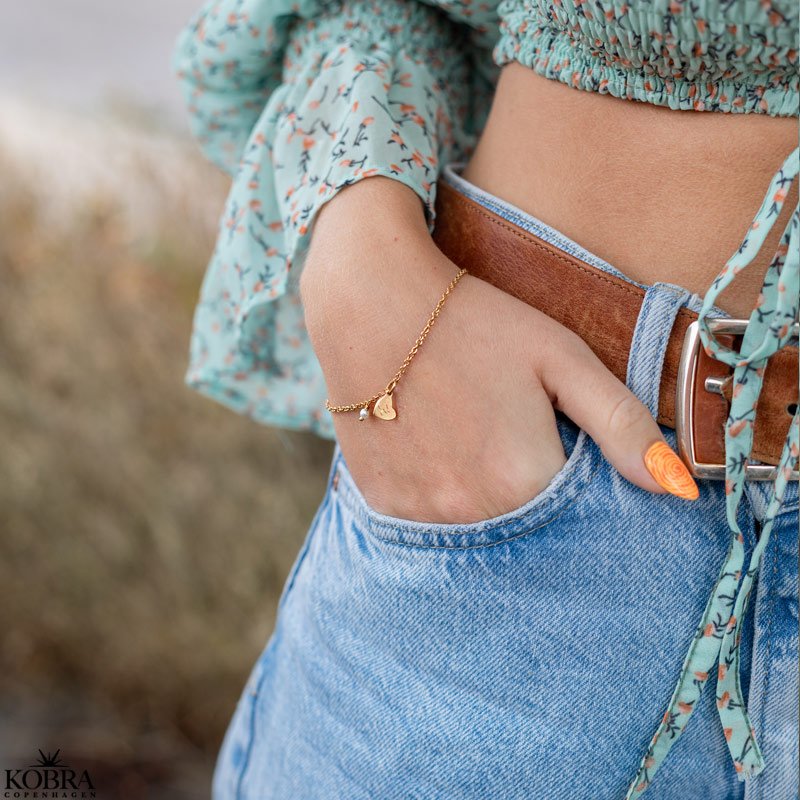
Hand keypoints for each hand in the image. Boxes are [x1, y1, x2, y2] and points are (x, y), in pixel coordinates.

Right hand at [300, 178, 697, 523]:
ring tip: (470, 441)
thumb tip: (680, 488)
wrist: (373, 304)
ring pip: (477, 534)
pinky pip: (427, 525)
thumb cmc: (475, 323)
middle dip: (531, 496)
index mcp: (525, 478)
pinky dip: (441, 500)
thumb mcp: (560, 358)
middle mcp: (472, 511)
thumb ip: (622, 425)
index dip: (573, 480)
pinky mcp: (383, 506)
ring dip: (485, 503)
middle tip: (507, 436)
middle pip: (526, 530)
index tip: (555, 444)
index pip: (578, 520)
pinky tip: (436, 453)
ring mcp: (420, 514)